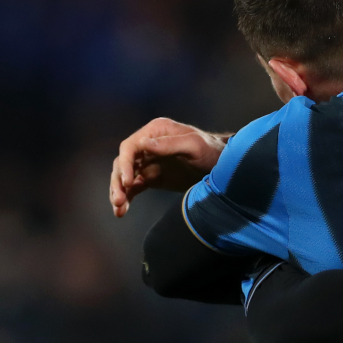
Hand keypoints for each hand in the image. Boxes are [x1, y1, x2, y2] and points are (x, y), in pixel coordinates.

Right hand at [109, 118, 228, 216]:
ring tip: (119, 209)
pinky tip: (122, 211)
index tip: (127, 182)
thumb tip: (142, 144)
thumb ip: (169, 144)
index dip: (125, 164)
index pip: (130, 147)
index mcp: (156, 132)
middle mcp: (148, 145)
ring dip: (119, 192)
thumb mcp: (194, 145)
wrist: (225, 165)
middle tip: (118, 201)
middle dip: (118, 182)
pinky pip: (135, 187)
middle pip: (124, 163)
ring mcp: (149, 162)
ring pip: (126, 177)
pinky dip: (128, 197)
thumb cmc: (212, 150)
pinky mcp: (153, 177)